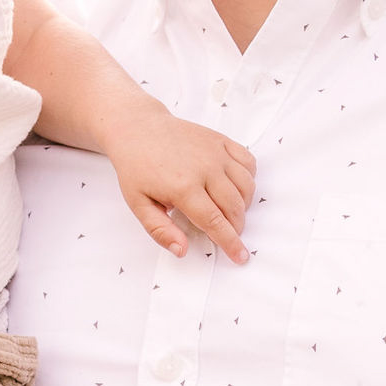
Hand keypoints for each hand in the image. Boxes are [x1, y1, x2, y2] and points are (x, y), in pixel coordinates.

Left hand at [106, 108, 255, 263]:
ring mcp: (216, 152)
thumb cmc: (136, 167)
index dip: (230, 242)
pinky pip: (249, 162)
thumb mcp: (138, 204)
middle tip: (227, 232)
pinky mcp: (221, 140)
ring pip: (246, 186)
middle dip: (236, 227)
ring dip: (243, 205)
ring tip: (228, 211)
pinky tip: (234, 186)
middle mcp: (205, 168)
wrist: (138, 128)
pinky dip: (248, 178)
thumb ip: (160, 230)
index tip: (240, 256)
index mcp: (183, 187)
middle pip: (234, 207)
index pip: (215, 222)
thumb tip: (182, 250)